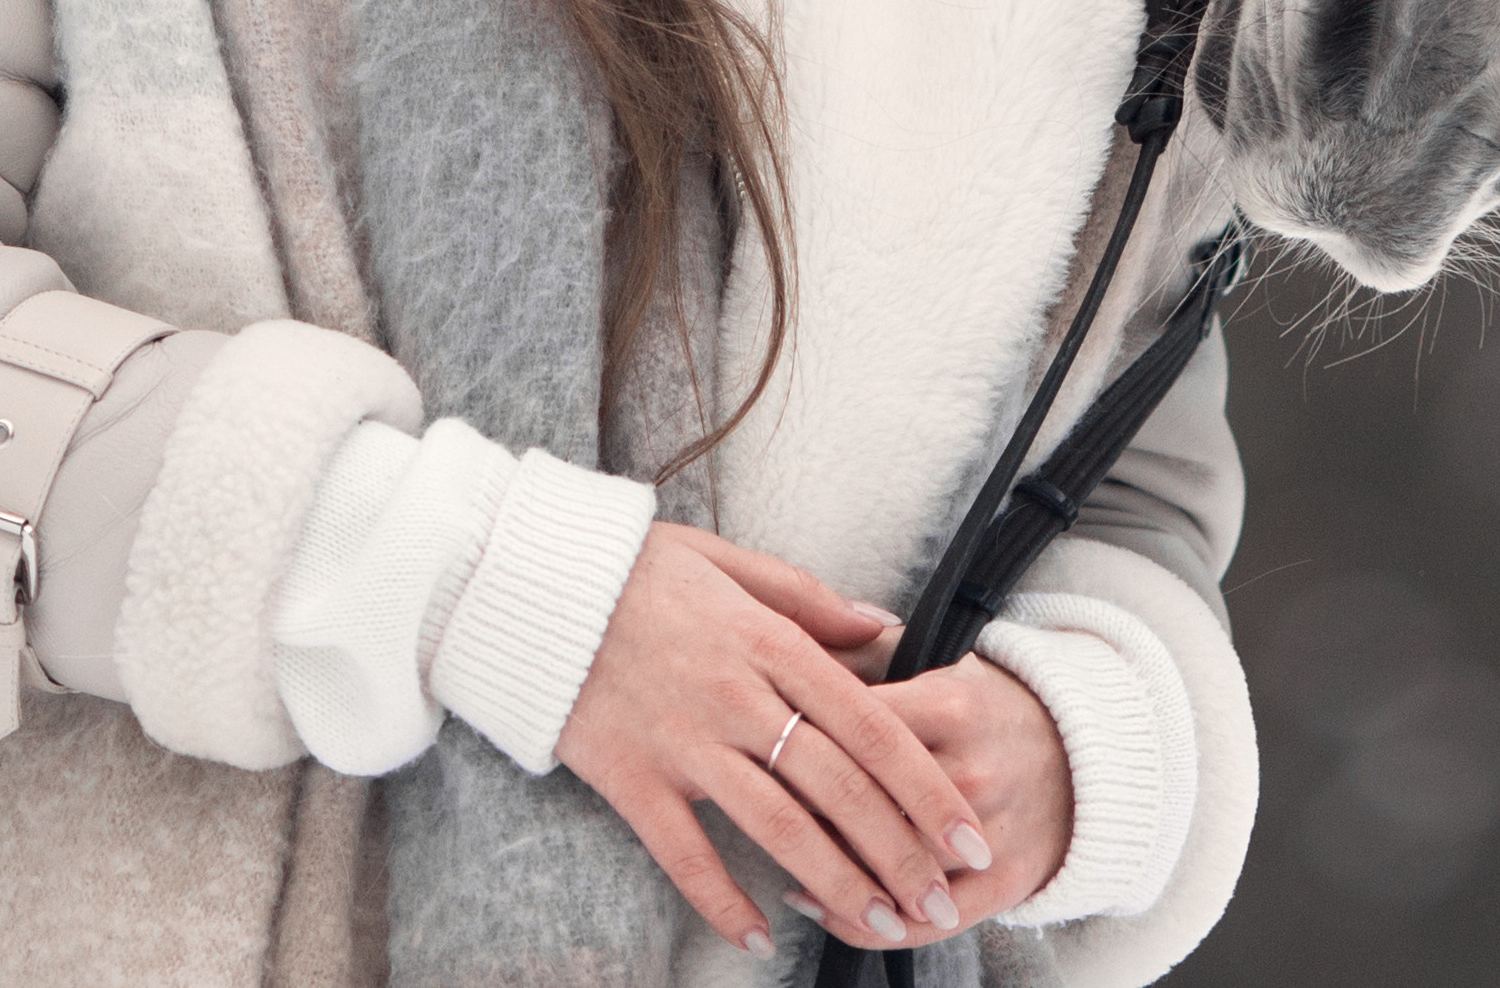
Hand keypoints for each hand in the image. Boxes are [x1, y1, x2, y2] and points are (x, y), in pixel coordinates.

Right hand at [558, 525, 989, 957]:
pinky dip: (722, 903)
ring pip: (776, 828)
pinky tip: (760, 939)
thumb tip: (883, 626)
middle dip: (898, 850)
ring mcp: (683, 744)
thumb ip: (810, 598)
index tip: (966, 829)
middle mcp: (736, 698)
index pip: (869, 723)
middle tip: (940, 899)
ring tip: (883, 927)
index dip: (924, 783)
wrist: (533, 588)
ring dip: (835, 885)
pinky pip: (684, 856)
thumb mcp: (731, 560)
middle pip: (836, 786)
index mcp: (770, 642)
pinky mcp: (631, 781)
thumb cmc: (637, 571)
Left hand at [784, 651, 1072, 945]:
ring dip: (831, 873)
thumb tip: (793, 649)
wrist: (1088, 755)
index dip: (805, 739)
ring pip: (895, 865)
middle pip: (872, 802)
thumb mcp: (941, 667)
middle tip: (760, 803)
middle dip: (807, 808)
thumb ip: (869, 660)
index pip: (860, 728)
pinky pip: (929, 920)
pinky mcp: (1007, 882)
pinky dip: (868, 926)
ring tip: (780, 862)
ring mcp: (992, 831)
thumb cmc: (991, 709)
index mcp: (953, 705)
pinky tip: (822, 910)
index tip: (763, 741)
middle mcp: (973, 770)